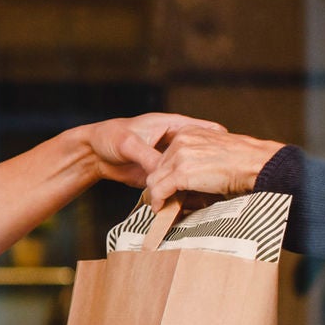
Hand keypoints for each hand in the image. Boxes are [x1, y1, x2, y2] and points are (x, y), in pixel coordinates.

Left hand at [81, 114, 222, 188]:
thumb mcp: (130, 144)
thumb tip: (164, 171)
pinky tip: (186, 199)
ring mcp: (167, 158)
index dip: (215, 137)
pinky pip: (175, 183)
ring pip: (188, 170)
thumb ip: (148, 156)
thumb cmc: (109, 138)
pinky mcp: (159, 174)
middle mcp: (172, 141)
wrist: (93, 152)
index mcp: (169, 125)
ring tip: (211, 189)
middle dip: (210, 163)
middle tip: (224, 174)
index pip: (198, 128)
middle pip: (198, 151)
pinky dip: (180, 191)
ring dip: (195, 180)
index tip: (230, 147)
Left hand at [142, 130, 284, 209]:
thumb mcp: (215, 149)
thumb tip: (189, 175)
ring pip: (155, 179)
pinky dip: (158, 201)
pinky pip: (160, 190)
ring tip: (162, 204)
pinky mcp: (181, 173)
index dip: (165, 172)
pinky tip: (161, 208)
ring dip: (157, 194)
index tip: (166, 184)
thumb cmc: (243, 159)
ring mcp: (180, 156)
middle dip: (160, 184)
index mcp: (189, 131)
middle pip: (158, 167)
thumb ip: (198, 156)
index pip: (165, 154)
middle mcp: (181, 141)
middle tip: (163, 197)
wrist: (254, 162)